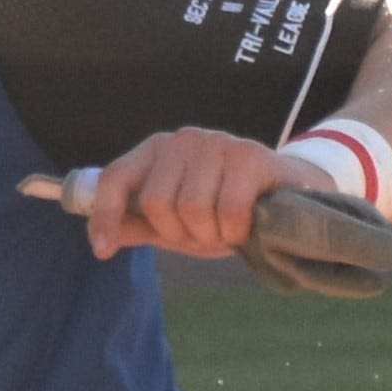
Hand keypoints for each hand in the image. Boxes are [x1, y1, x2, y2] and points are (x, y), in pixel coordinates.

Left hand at [78, 129, 318, 263]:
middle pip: (156, 202)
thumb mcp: (176, 224)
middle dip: (180, 233)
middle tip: (204, 234)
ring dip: (212, 234)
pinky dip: (236, 231)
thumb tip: (100, 241)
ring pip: (192, 208)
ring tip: (226, 229)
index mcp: (157, 150)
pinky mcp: (250, 155)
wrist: (291, 198)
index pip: (117, 178)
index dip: (105, 215)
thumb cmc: (226, 209)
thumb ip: (139, 226)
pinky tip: (246, 227)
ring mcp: (218, 143)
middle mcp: (184, 140)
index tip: (103, 250)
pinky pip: (229, 210)